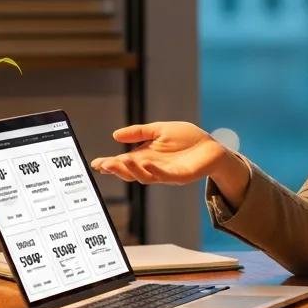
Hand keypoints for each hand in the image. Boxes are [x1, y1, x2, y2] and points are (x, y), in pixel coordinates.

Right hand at [90, 121, 228, 184]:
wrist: (212, 147)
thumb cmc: (187, 139)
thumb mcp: (160, 130)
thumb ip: (139, 132)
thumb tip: (115, 135)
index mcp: (146, 157)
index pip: (124, 162)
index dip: (110, 164)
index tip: (96, 164)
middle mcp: (152, 167)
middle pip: (130, 172)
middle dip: (116, 169)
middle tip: (104, 165)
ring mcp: (165, 174)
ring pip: (144, 176)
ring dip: (132, 170)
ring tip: (121, 160)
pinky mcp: (179, 176)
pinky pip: (164, 175)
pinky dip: (154, 170)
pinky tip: (146, 163)